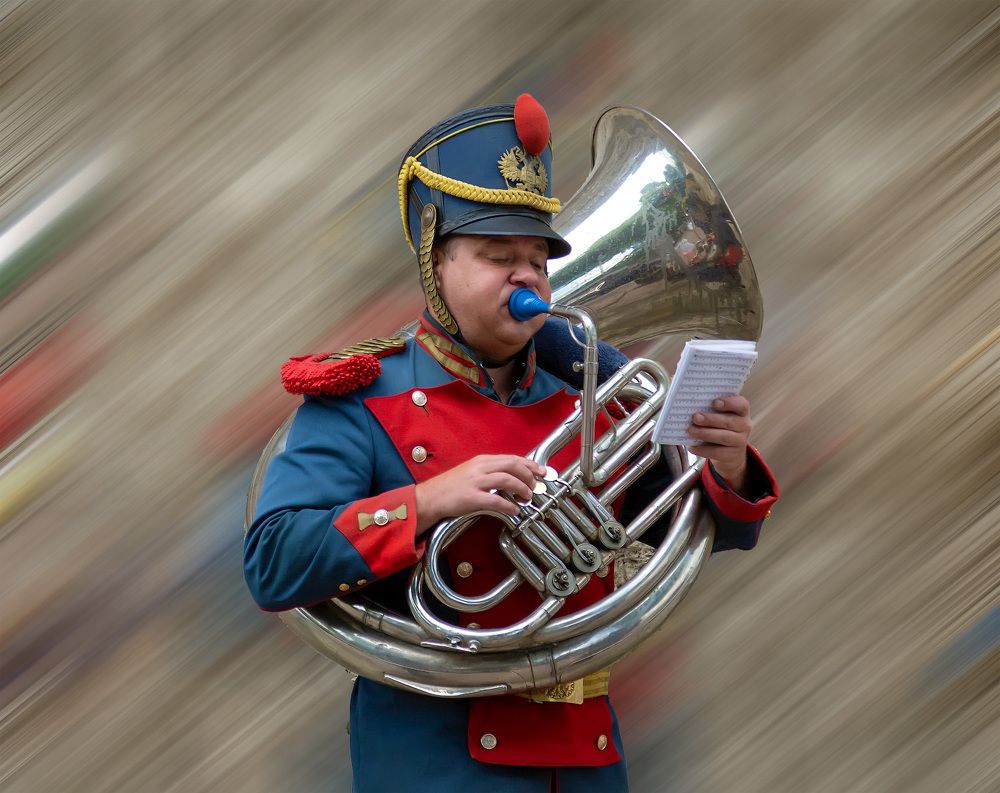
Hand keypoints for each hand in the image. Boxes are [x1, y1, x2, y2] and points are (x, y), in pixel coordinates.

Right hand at [414, 455, 545, 534]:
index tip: (541, 470)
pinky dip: (509, 505)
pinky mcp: (471, 497)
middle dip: (529, 475)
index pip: (511, 458)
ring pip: (507, 480)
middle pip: (512, 465)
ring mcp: (475, 482)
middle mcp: (480, 468)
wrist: (430, 497)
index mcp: (481, 461)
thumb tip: (511, 478)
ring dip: (521, 488)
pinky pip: (496, 500)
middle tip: (536, 485)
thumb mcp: (471, 472)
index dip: (529, 464)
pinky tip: (514, 510)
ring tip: (527, 497)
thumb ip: (489, 472)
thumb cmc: (450, 487)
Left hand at [687, 396, 751, 494]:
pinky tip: (691, 446)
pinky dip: (702, 449)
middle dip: (710, 419)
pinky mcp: (732, 455)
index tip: (714, 402)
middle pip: (728, 422)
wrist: (729, 451)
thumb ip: (710, 410)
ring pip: (723, 437)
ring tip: (691, 430)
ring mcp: (740, 441)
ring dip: (705, 433)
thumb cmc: (720, 426)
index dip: (729, 403)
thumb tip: (691, 408)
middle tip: (695, 417)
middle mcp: (744, 425)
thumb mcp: (720, 416)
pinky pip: (717, 452)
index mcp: (741, 411)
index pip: (741, 404)